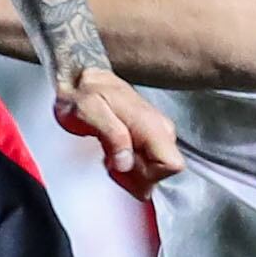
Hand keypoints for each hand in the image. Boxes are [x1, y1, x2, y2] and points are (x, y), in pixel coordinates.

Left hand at [55, 69, 182, 198]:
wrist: (84, 81)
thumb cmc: (86, 94)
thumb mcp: (90, 110)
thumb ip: (112, 135)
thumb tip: (126, 162)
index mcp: (152, 125)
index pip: (172, 165)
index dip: (145, 174)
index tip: (122, 164)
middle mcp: (161, 131)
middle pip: (160, 175)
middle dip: (133, 175)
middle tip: (110, 157)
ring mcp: (157, 137)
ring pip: (152, 175)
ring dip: (128, 172)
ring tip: (110, 153)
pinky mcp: (149, 141)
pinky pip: (144, 169)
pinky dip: (127, 168)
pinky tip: (114, 154)